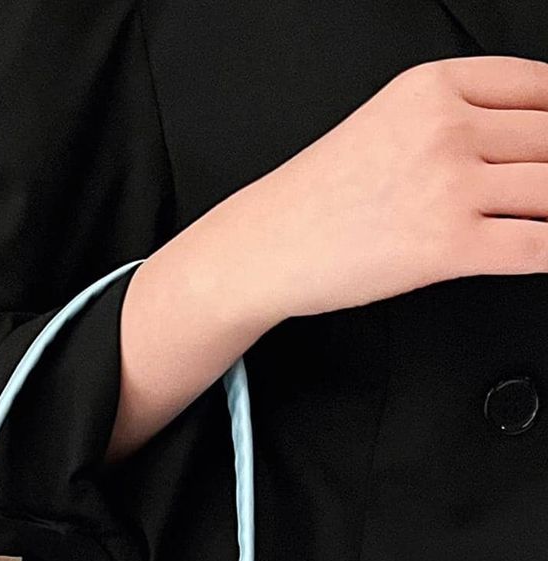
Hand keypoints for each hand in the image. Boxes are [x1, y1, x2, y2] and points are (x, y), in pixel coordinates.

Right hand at [216, 54, 547, 324]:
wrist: (269, 245)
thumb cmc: (322, 194)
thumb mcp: (390, 120)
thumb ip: (459, 116)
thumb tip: (529, 137)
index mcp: (434, 87)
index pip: (540, 85)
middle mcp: (447, 129)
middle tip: (547, 186)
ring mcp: (450, 187)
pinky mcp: (448, 246)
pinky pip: (537, 246)